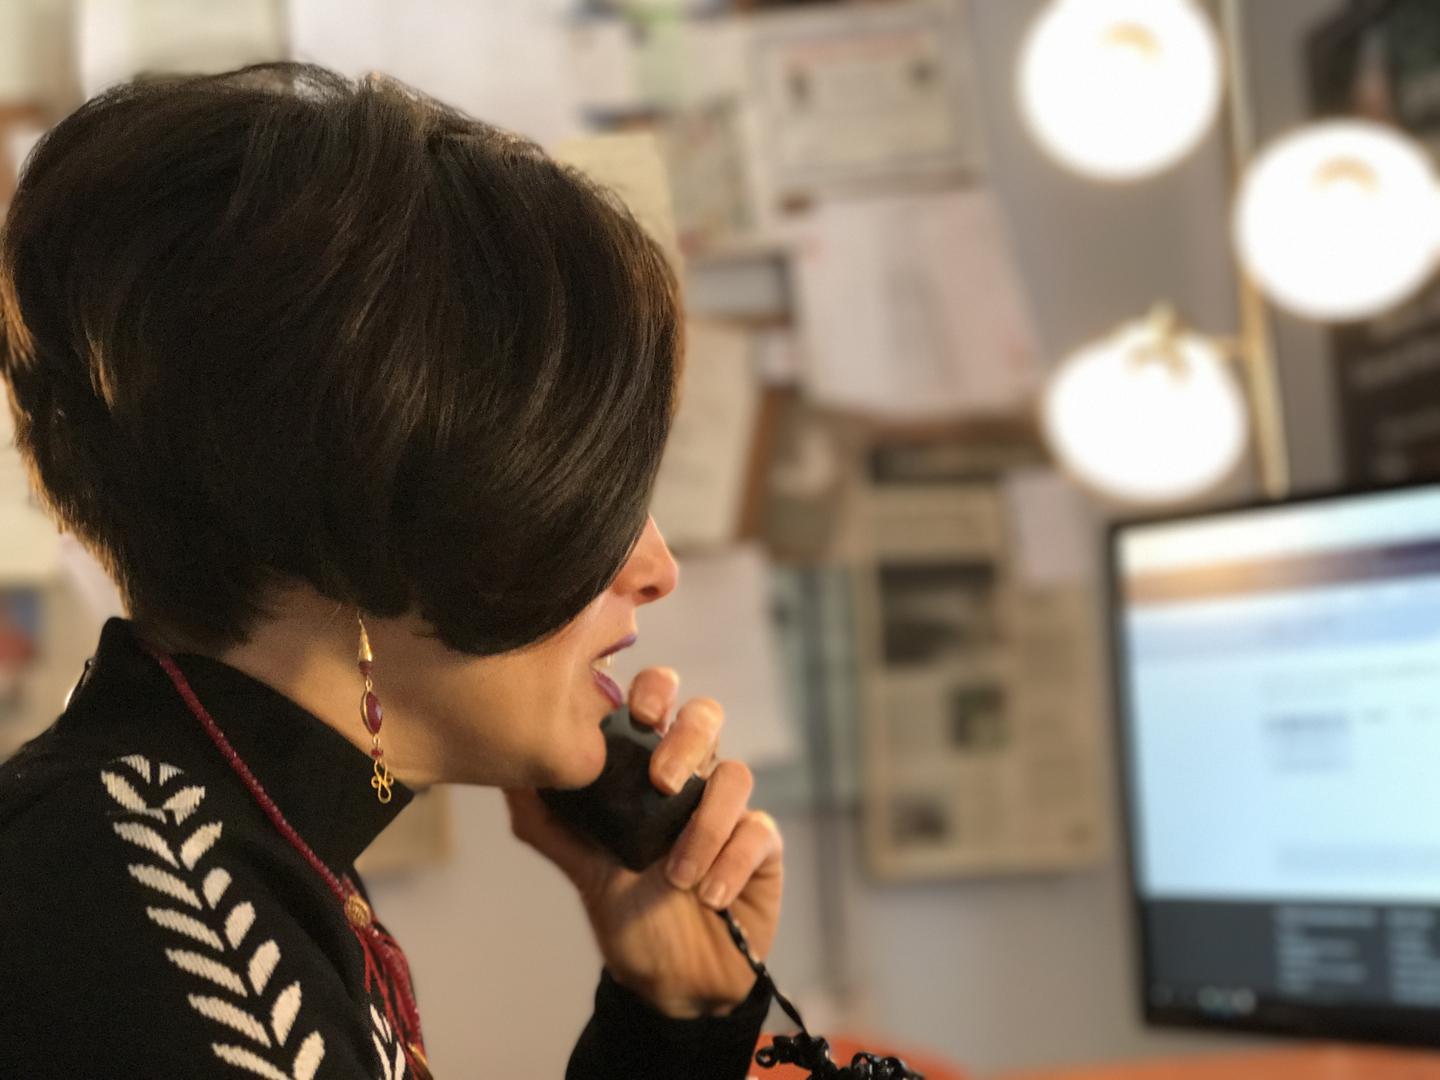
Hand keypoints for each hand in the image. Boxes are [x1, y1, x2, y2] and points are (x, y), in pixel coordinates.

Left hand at [504, 666, 783, 1018]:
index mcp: (648, 766)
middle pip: (706, 716)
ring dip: (705, 824)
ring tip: (678, 876)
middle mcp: (693, 777)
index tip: (636, 715)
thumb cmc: (625, 910)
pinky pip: (759, 831)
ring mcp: (729, 809)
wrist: (668, 980)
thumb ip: (546, 818)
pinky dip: (732, 862)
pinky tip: (710, 895)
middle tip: (662, 783)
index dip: (654, 690)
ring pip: (737, 774)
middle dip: (687, 739)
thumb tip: (506, 772)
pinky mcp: (762, 846)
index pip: (657, 700)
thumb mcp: (579, 864)